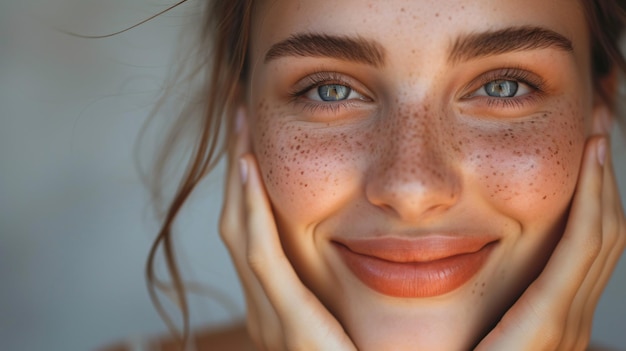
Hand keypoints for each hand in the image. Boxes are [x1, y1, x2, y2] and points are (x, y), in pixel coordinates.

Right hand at [219, 109, 356, 350]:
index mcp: (281, 309)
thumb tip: (378, 243)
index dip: (250, 189)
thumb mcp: (352, 322)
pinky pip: (261, 256)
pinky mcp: (287, 322)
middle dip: (237, 173)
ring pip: (241, 233)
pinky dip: (252, 211)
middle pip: (238, 227)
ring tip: (242, 129)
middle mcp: (265, 311)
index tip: (256, 144)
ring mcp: (270, 317)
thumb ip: (346, 292)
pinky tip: (251, 170)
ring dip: (239, 180)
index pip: (255, 236)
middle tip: (241, 119)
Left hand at [476, 133, 625, 349]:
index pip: (586, 245)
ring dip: (603, 185)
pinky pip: (580, 254)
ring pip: (601, 237)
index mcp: (551, 315)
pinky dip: (592, 209)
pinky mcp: (548, 323)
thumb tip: (458, 255)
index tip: (585, 153)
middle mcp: (568, 317)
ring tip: (598, 137)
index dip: (593, 197)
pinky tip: (590, 171)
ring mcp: (565, 322)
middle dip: (605, 182)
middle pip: (603, 234)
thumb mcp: (477, 328)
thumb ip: (488, 301)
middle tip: (599, 129)